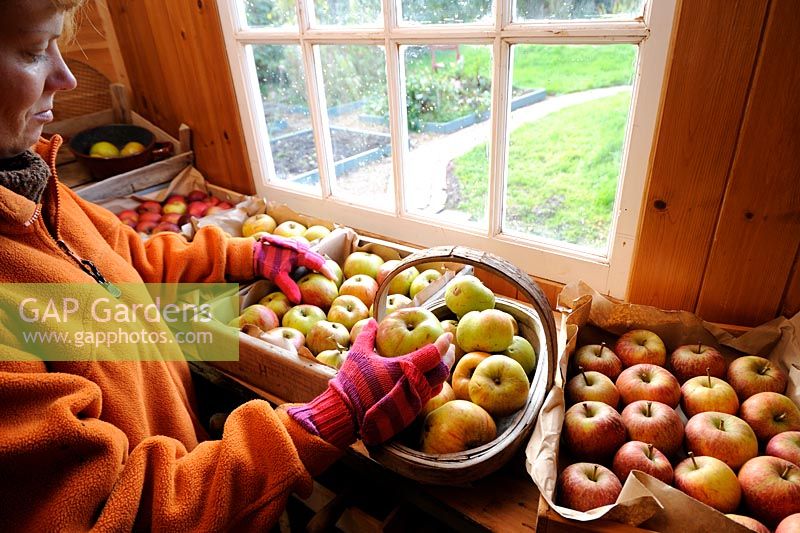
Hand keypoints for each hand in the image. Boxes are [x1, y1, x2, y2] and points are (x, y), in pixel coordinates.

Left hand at [252, 234, 335, 303]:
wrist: (255, 253)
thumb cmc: (266, 263)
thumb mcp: (278, 276)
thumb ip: (289, 288)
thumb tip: (298, 301)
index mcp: (300, 253)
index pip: (318, 262)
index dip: (327, 271)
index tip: (334, 279)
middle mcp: (301, 247)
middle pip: (318, 257)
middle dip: (324, 267)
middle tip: (330, 277)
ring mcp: (297, 245)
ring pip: (312, 254)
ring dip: (318, 263)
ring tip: (322, 273)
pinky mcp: (293, 247)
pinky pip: (307, 253)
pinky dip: (311, 261)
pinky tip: (309, 268)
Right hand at [288, 319, 453, 447]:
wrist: (346, 413)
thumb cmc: (353, 381)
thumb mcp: (359, 354)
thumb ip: (367, 335)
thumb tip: (372, 321)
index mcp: (405, 368)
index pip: (433, 354)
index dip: (443, 343)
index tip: (447, 335)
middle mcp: (414, 385)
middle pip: (442, 371)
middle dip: (447, 358)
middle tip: (449, 349)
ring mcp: (413, 402)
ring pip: (437, 386)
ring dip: (440, 374)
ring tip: (440, 364)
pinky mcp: (410, 413)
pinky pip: (427, 397)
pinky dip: (431, 386)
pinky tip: (426, 381)